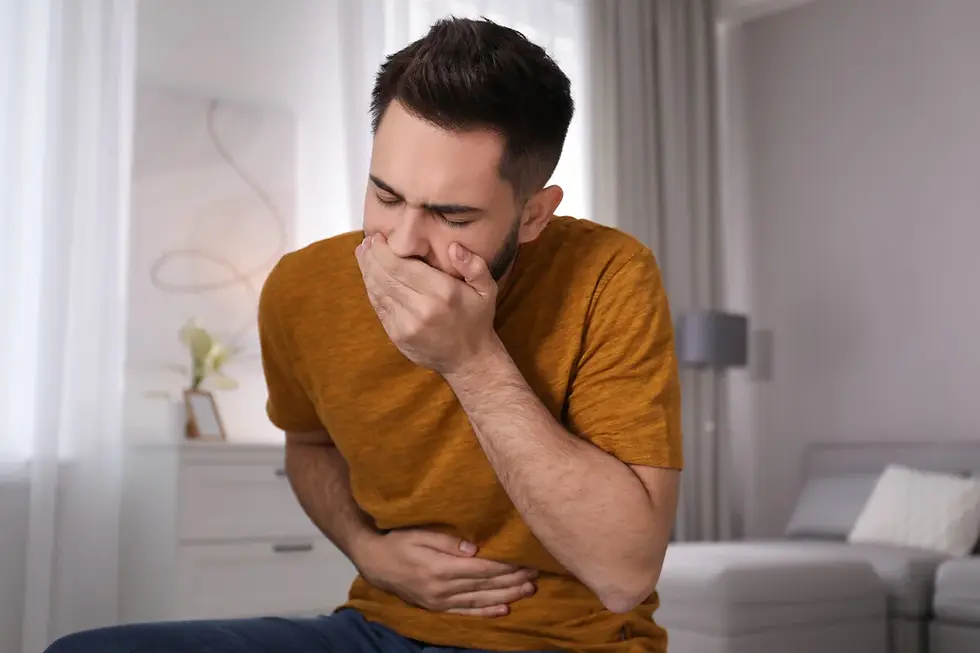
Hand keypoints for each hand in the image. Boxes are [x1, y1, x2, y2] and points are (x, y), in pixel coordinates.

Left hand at [354, 234, 498, 374]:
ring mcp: (406, 324)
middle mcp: (421, 308)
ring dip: (367, 270)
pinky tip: (369, 276)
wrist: (469, 360)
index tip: (379, 236)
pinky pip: (378, 306)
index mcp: (442, 292)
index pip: (401, 265)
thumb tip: (453, 248)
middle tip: (368, 241)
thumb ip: (474, 265)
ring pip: (377, 290)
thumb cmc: (476, 321)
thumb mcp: (487, 290)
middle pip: (384, 275)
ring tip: (363, 253)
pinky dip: (371, 289)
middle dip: (372, 256)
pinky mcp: (397, 335)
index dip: (384, 250)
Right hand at [355, 529, 537, 616]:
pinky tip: (503, 610)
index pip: (481, 569)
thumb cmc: (398, 542)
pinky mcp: (437, 607)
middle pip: (485, 586)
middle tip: (535, 575)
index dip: (505, 566)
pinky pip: (466, 612)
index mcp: (440, 568)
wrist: (374, 563)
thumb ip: (447, 541)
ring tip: (528, 591)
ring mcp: (440, 601)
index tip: (525, 560)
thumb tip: (474, 548)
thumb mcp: (420, 534)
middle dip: (512, 581)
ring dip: (506, 596)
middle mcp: (442, 589)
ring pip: (480, 601)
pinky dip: (486, 612)